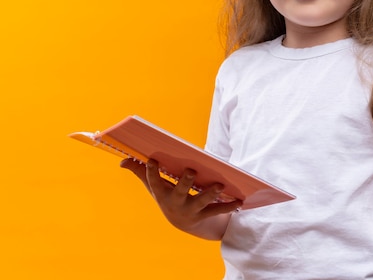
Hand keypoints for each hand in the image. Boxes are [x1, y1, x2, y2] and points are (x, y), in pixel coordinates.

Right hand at [121, 158, 241, 235]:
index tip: (152, 159)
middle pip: (180, 191)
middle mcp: (176, 203)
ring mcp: (191, 210)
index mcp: (163, 194)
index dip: (152, 172)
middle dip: (185, 181)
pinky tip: (240, 201)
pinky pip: (218, 210)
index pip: (155, 182)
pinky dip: (229, 206)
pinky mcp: (205, 215)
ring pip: (201, 202)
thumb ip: (141, 173)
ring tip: (220, 185)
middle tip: (190, 170)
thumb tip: (122, 160)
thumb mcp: (155, 187)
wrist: (184, 223)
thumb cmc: (169, 197)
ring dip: (211, 193)